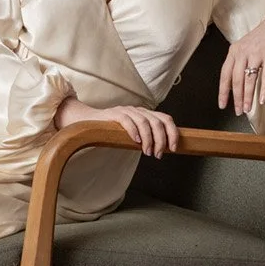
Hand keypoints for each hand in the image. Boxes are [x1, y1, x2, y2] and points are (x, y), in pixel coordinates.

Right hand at [56, 98, 178, 156]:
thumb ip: (148, 138)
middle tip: (158, 155)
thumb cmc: (114, 131)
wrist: (91, 123)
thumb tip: (164, 150)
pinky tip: (136, 142)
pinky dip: (134, 131)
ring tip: (147, 152)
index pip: (166, 119)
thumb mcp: (135, 134)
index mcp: (146, 114)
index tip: (173, 148)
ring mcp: (127, 111)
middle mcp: (139, 110)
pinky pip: (128, 121)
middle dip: (161, 140)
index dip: (172, 133)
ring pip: (145, 122)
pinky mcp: (115, 114)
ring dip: (149, 139)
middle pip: (157, 122)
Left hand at [219, 0, 264, 116]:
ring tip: (248, 108)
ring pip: (249, 79)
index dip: (223, 91)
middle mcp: (243, 52)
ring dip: (248, 96)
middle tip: (238, 111)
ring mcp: (257, 53)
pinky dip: (264, 89)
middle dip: (236, 98)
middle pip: (236, 79)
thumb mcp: (247, 46)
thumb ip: (240, 61)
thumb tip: (237, 82)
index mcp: (234, 50)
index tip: (222, 104)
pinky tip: (263, 99)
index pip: (225, 74)